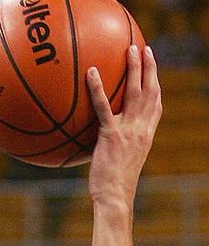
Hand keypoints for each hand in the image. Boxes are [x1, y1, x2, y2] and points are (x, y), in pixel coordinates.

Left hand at [87, 44, 161, 207]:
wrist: (115, 197)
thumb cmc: (113, 185)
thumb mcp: (120, 161)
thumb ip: (116, 145)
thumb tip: (100, 139)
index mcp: (146, 135)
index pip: (155, 105)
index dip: (155, 84)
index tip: (153, 68)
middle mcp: (142, 129)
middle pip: (150, 91)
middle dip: (149, 67)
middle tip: (144, 48)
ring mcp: (128, 131)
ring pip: (134, 92)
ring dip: (134, 68)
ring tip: (130, 48)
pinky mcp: (111, 136)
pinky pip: (104, 107)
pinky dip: (98, 88)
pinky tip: (91, 72)